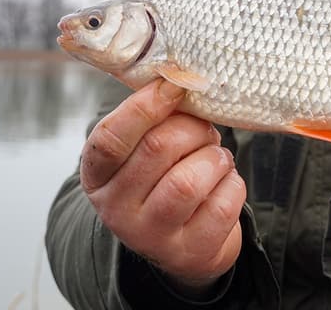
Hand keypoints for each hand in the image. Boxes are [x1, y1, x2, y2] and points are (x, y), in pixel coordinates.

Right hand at [80, 79, 245, 292]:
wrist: (182, 244)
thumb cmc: (162, 180)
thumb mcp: (141, 152)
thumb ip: (151, 119)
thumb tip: (178, 79)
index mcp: (97, 176)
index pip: (111, 137)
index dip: (146, 105)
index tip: (175, 85)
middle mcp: (116, 210)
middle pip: (158, 148)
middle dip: (193, 129)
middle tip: (204, 130)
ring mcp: (150, 236)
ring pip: (189, 180)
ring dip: (215, 158)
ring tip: (216, 158)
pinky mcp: (189, 253)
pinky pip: (222, 205)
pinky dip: (232, 184)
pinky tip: (224, 184)